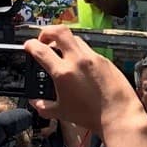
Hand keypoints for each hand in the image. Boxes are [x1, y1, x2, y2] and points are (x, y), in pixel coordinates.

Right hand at [26, 27, 142, 137]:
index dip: (30, 45)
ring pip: (75, 38)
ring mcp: (93, 57)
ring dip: (64, 42)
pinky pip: (89, 50)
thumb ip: (44, 106)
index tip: (28, 46)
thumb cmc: (91, 116)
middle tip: (44, 40)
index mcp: (63, 72)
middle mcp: (78, 60)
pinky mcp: (105, 60)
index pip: (40, 49)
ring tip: (61, 53)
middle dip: (46, 32)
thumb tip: (36, 102)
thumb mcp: (61, 113)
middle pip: (59, 31)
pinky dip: (80, 53)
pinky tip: (80, 66)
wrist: (119, 115)